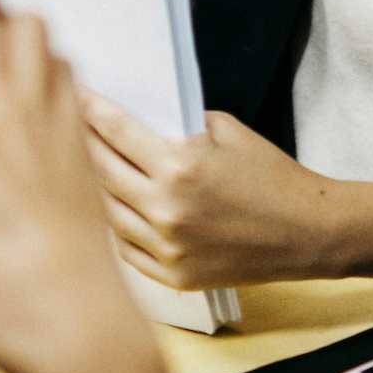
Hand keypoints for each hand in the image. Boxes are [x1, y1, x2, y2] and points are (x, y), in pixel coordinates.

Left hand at [83, 94, 372, 288]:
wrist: (308, 233)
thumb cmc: (273, 177)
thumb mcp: (228, 132)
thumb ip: (180, 126)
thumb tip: (141, 120)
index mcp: (180, 166)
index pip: (116, 131)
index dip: (90, 109)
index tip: (73, 96)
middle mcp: (166, 209)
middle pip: (101, 170)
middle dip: (80, 142)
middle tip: (64, 126)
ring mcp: (167, 247)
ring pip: (106, 212)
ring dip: (90, 187)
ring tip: (77, 168)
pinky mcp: (174, 276)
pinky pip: (125, 248)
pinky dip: (112, 227)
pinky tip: (105, 210)